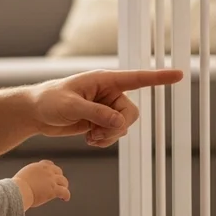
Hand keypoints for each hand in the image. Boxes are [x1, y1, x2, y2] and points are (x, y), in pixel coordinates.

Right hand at [13, 160, 70, 209]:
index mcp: (38, 167)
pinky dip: (66, 195)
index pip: (48, 164)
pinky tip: (65, 199)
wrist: (19, 190)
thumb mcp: (21, 177)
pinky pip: (65, 192)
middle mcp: (46, 171)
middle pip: (58, 171)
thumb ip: (26, 178)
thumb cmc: (15, 187)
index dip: (52, 169)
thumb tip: (21, 185)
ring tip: (63, 191)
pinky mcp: (54, 190)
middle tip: (58, 183)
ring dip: (64, 186)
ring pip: (64, 181)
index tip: (52, 174)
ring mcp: (51, 180)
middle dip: (59, 177)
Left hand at [28, 69, 183, 146]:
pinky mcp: (100, 121)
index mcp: (104, 80)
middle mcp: (109, 93)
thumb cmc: (49, 100)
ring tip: (90, 137)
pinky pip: (114, 134)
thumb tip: (119, 123)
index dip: (159, 78)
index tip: (179, 74)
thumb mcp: (71, 106)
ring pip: (124, 126)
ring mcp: (106, 108)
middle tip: (97, 134)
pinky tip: (89, 140)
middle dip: (117, 127)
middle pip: (131, 113)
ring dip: (109, 136)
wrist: (36, 113)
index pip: (137, 79)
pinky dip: (105, 141)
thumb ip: (95, 113)